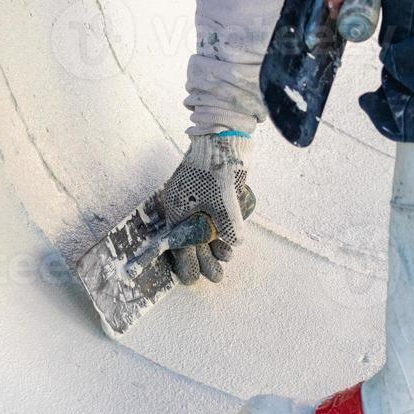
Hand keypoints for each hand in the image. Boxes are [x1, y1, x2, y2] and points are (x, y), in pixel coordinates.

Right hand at [160, 133, 251, 284]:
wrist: (223, 134)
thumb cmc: (218, 166)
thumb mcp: (225, 200)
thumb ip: (229, 225)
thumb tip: (235, 243)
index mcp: (178, 209)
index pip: (179, 246)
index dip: (188, 263)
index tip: (193, 280)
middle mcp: (183, 207)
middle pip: (192, 241)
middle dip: (204, 260)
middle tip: (217, 277)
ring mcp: (195, 200)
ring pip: (202, 231)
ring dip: (214, 247)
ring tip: (226, 259)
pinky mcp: (206, 193)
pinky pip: (209, 218)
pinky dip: (218, 230)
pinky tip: (229, 242)